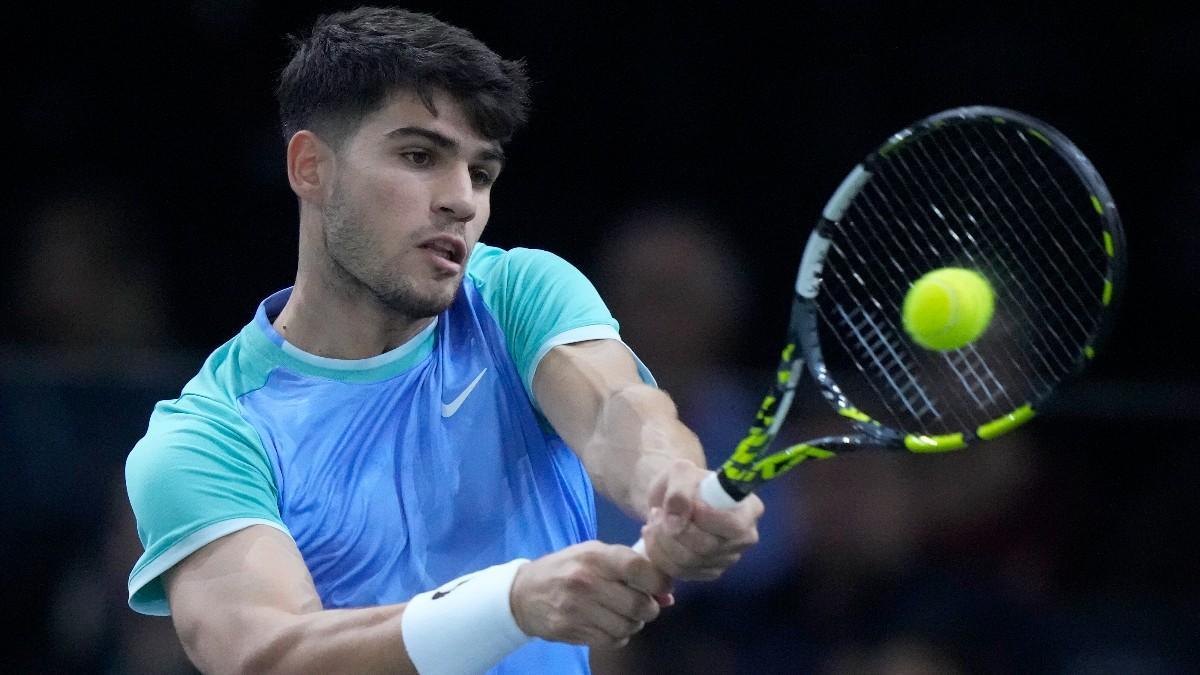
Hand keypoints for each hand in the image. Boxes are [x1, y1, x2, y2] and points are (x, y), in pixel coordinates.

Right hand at [510, 541, 672, 648]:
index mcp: (595, 555)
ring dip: (633, 625)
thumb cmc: (567, 568)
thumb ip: (630, 567)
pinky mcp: (570, 629)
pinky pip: (611, 640)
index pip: (639, 569)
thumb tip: (668, 595)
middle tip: (643, 606)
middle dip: (649, 609)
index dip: (659, 582)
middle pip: (638, 605)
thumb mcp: (594, 555)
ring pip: (627, 627)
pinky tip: (608, 625)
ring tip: (623, 616)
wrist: (523, 593)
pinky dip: (617, 637)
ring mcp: (576, 607)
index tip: (662, 588)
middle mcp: (586, 580)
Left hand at [640, 460, 763, 579]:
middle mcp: (744, 539)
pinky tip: (655, 535)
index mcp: (748, 509)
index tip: (685, 505)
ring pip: (688, 563)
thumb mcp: (679, 472)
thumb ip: (679, 491)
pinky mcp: (708, 572)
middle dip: (673, 530)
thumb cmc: (683, 482)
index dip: (706, 518)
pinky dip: (659, 553)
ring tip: (654, 520)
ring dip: (661, 541)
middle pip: (707, 547)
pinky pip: (679, 572)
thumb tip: (676, 523)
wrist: (672, 499)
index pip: (734, 525)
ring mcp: (727, 559)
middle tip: (657, 512)